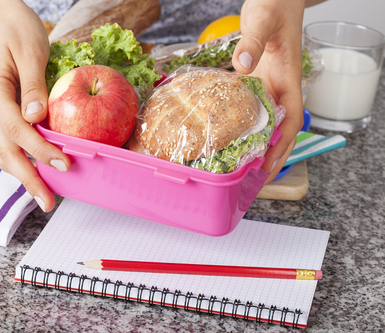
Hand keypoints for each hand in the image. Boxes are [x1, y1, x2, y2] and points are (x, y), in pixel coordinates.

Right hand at [0, 0, 69, 211]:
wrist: (0, 18)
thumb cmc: (16, 29)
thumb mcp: (30, 51)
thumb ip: (33, 86)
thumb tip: (36, 119)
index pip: (18, 130)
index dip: (41, 150)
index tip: (64, 164)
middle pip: (6, 151)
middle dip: (28, 179)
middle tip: (48, 202)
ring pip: (4, 152)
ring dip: (23, 175)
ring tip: (43, 196)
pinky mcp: (0, 113)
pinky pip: (8, 142)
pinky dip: (22, 160)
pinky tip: (37, 171)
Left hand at [232, 0, 305, 182]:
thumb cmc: (276, 4)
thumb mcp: (263, 20)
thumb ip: (253, 40)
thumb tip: (243, 63)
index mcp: (289, 77)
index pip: (292, 119)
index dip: (283, 145)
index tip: (271, 165)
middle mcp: (280, 85)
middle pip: (281, 128)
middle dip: (272, 153)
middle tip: (256, 177)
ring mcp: (268, 83)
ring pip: (267, 120)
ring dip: (259, 142)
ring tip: (244, 164)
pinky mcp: (256, 78)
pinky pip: (252, 106)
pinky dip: (246, 122)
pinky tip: (232, 133)